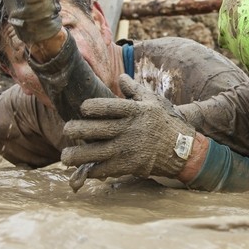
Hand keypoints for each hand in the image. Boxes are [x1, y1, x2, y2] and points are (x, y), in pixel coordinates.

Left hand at [61, 74, 195, 180]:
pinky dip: (92, 170)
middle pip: (95, 130)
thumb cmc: (166, 122)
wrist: (182, 149)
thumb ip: (135, 90)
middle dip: (76, 130)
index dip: (90, 107)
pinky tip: (85, 169)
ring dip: (76, 155)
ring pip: (94, 152)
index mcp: (134, 111)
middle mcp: (128, 129)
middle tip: (67, 130)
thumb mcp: (154, 101)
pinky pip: (104, 169)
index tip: (82, 108)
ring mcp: (127, 149)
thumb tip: (121, 77)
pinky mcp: (128, 166)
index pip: (107, 107)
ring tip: (66, 156)